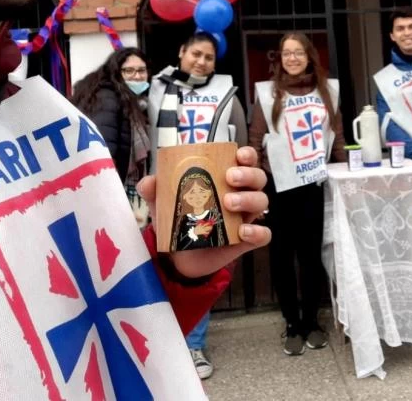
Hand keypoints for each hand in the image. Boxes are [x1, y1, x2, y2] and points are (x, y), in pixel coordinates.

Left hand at [136, 146, 270, 278]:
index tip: (238, 155)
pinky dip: (257, 231)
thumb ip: (154, 190)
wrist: (178, 256)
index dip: (248, 155)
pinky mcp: (247, 241)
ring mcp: (246, 218)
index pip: (246, 161)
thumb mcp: (165, 202)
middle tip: (229, 177)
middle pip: (258, 178)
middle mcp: (242, 194)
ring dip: (249, 198)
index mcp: (227, 179)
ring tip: (228, 203)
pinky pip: (263, 234)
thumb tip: (148, 182)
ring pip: (262, 202)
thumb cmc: (179, 220)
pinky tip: (243, 232)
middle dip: (248, 174)